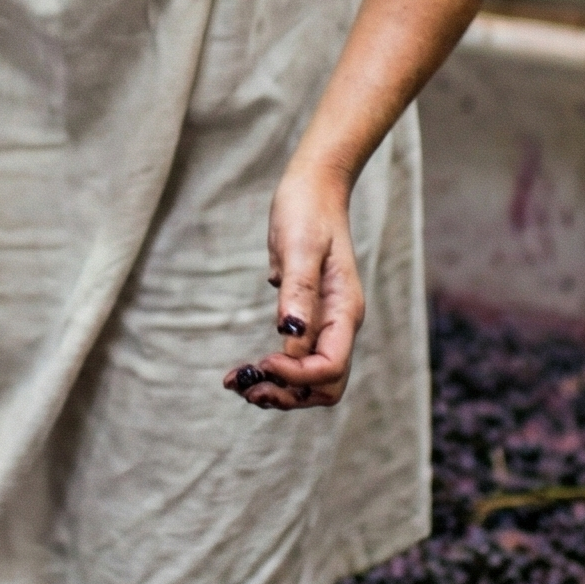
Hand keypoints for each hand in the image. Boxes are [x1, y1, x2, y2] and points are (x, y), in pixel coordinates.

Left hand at [223, 161, 364, 410]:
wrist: (313, 189)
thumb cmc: (306, 211)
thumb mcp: (299, 247)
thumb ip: (299, 293)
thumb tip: (291, 336)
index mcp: (345, 311)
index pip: (329, 368)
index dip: (295, 375)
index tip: (262, 361)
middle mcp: (340, 324)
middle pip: (324, 385)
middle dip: (288, 394)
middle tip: (247, 389)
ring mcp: (326, 323)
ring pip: (311, 379)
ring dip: (279, 390)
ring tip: (240, 385)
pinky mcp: (309, 318)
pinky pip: (298, 359)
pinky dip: (275, 372)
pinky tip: (247, 370)